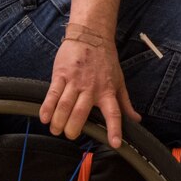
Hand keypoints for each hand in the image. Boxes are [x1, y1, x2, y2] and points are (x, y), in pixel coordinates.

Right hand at [40, 33, 140, 148]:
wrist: (91, 35)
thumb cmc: (105, 60)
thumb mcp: (119, 81)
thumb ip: (126, 103)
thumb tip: (137, 120)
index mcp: (107, 92)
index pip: (114, 114)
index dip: (115, 130)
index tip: (115, 144)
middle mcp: (91, 88)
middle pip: (81, 113)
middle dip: (74, 128)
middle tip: (70, 135)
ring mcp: (75, 81)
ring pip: (65, 106)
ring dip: (58, 121)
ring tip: (55, 130)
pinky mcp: (61, 74)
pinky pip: (52, 94)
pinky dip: (47, 107)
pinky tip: (43, 118)